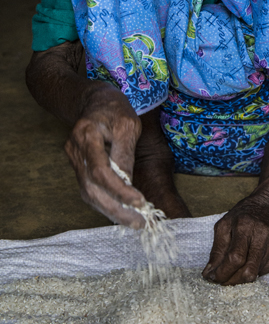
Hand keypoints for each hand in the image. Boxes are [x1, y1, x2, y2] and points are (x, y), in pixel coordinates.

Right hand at [64, 83, 146, 227]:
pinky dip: (105, 202)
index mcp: (87, 134)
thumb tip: (128, 183)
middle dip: (115, 209)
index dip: (119, 190)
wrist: (94, 101)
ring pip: (88, 193)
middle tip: (138, 222)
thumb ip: (126, 153)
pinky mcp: (77, 166)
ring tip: (132, 220)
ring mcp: (73, 159)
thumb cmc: (115, 109)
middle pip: (91, 188)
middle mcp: (75, 149)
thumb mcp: (128, 124)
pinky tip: (121, 210)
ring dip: (110, 210)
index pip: (100, 170)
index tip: (139, 202)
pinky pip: (89, 189)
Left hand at [202, 191, 268, 284]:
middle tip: (223, 280)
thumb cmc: (244, 215)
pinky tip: (250, 258)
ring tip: (234, 268)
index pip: (235, 257)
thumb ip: (217, 250)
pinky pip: (264, 271)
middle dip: (232, 281)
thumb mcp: (224, 225)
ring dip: (241, 277)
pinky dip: (253, 270)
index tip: (214, 278)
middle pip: (248, 270)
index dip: (223, 272)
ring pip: (256, 274)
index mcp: (245, 225)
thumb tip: (210, 274)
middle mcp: (262, 235)